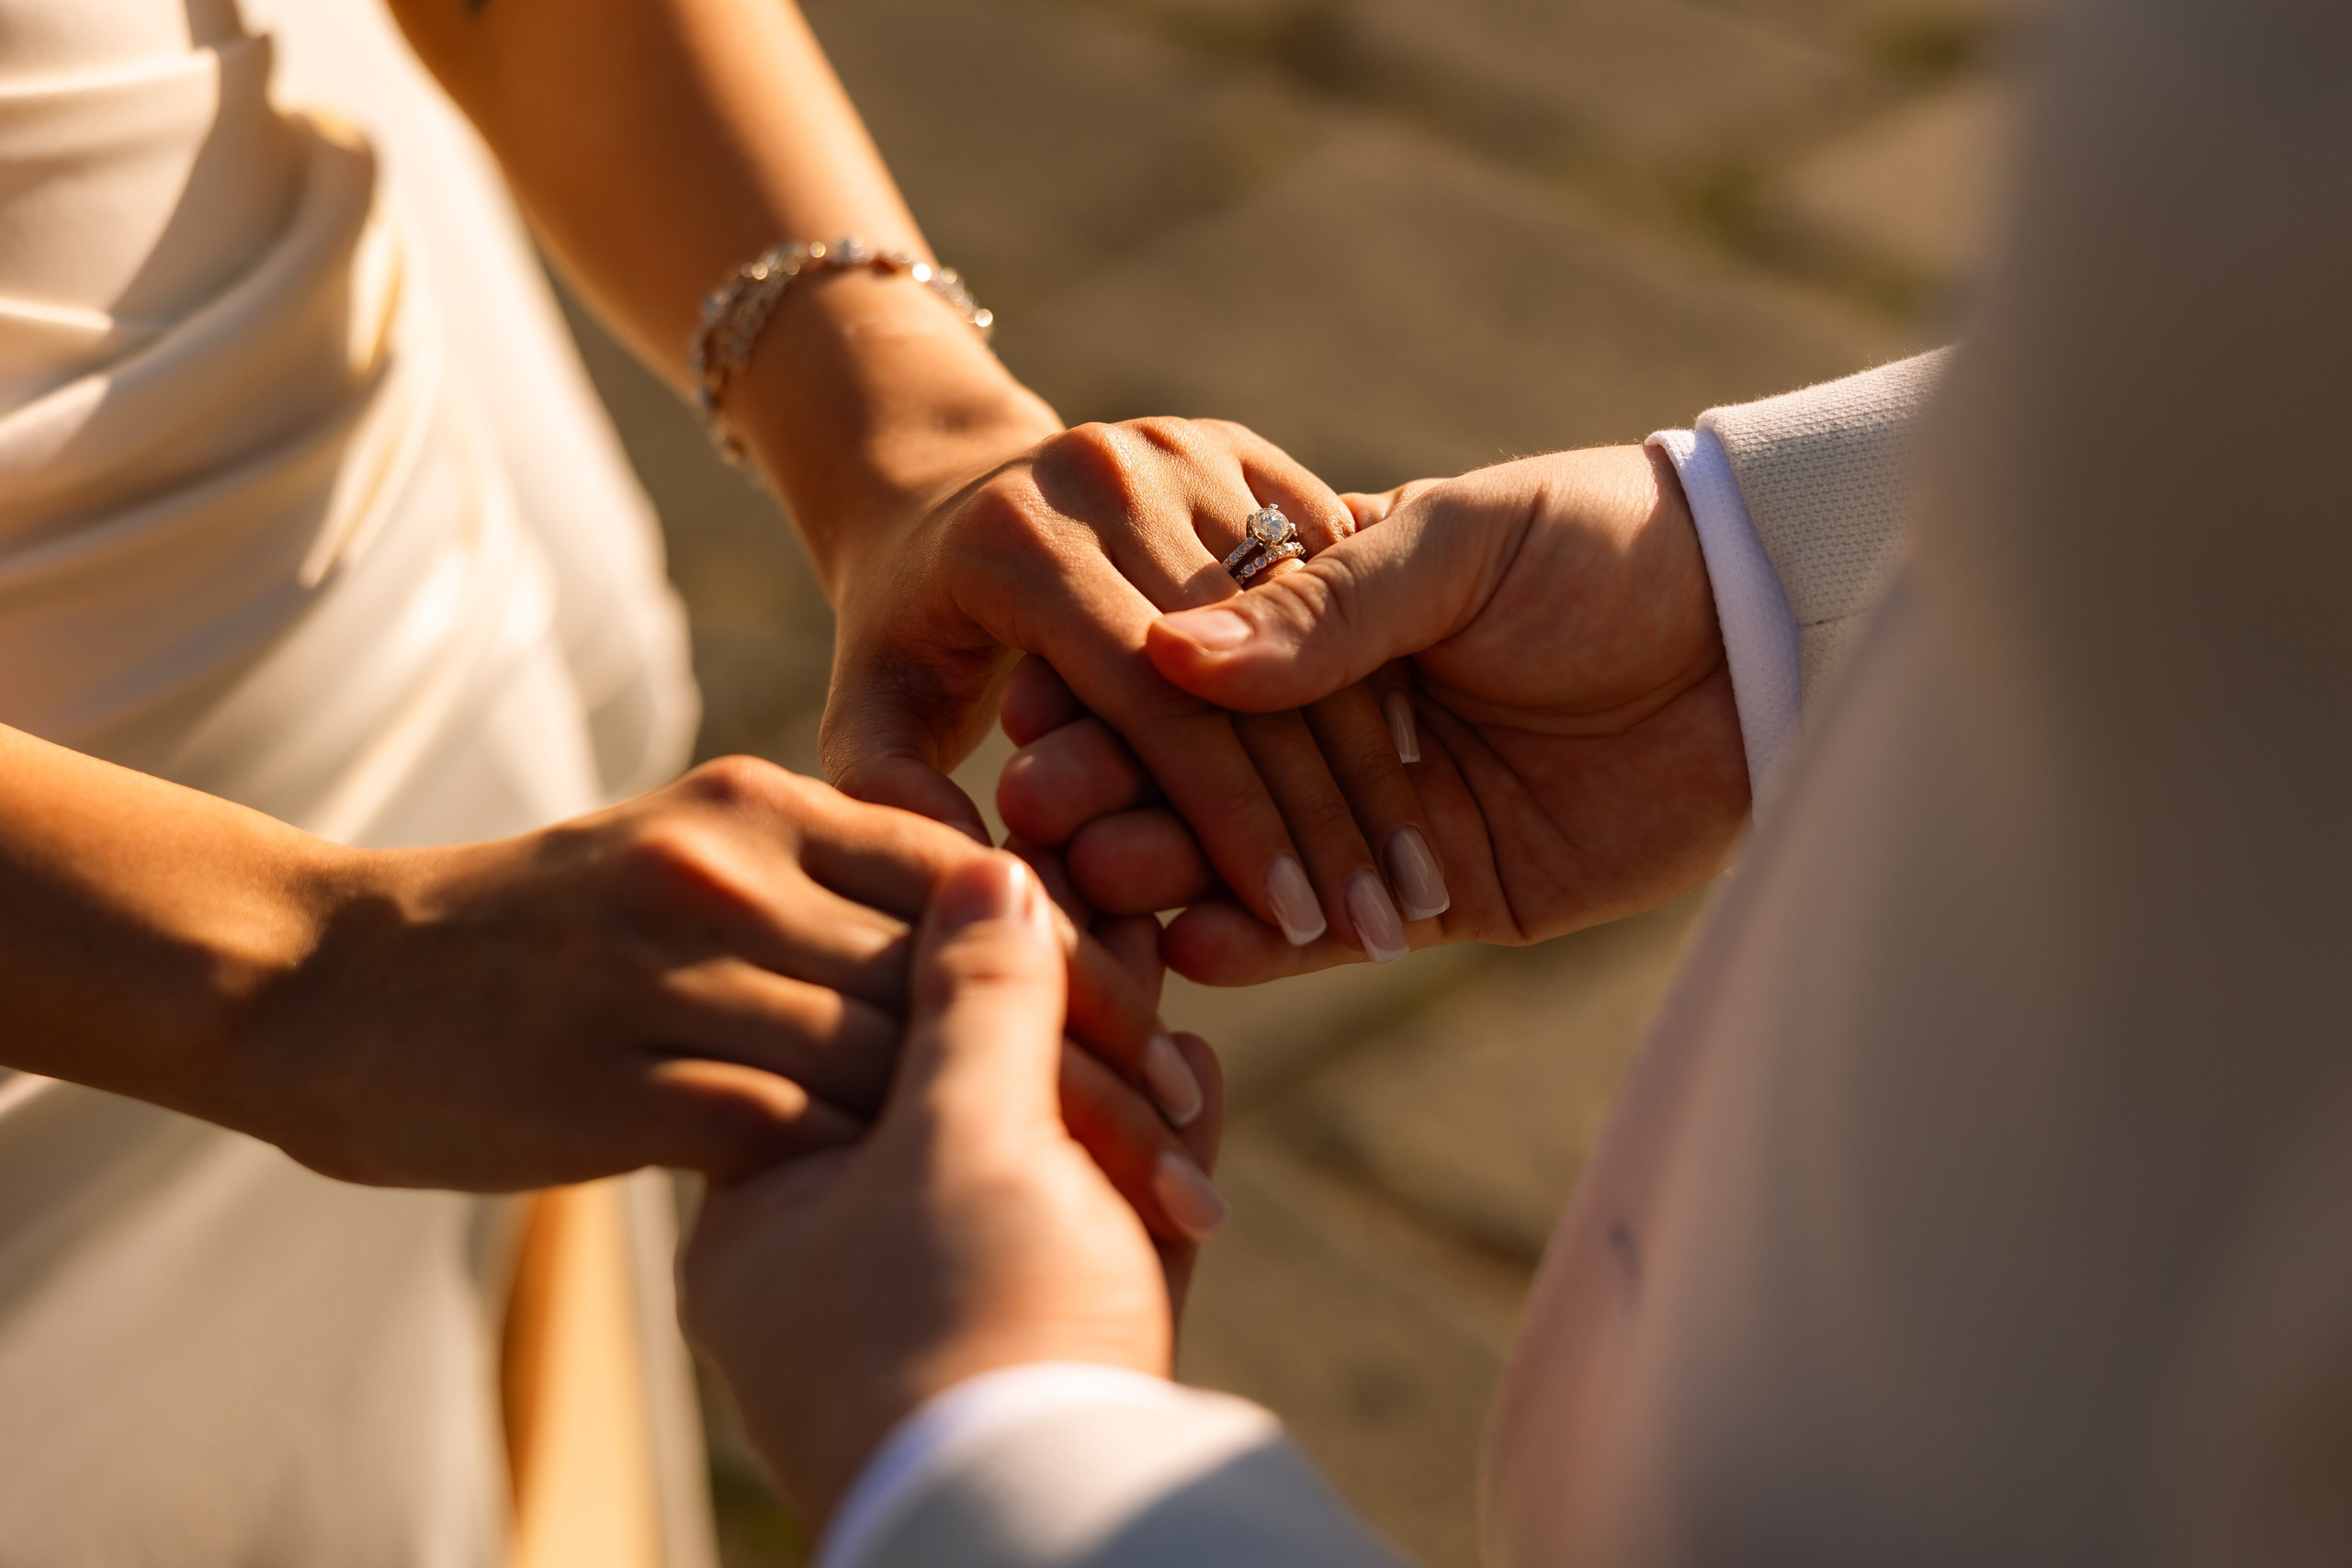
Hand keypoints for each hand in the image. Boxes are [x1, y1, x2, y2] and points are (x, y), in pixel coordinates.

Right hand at [211, 757, 1184, 1191]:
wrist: (331, 984)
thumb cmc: (532, 937)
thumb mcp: (687, 859)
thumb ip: (821, 879)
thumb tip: (979, 917)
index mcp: (765, 801)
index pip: (975, 876)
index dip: (1090, 965)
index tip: (1173, 1050)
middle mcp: (734, 866)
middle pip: (964, 971)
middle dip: (1092, 1066)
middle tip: (1185, 1151)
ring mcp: (677, 968)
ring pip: (900, 1057)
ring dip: (1019, 1148)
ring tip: (1111, 1218)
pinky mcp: (624, 1076)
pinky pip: (798, 1131)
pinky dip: (889, 1189)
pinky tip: (955, 1244)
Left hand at [682, 855, 1225, 1526]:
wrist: (1057, 1537)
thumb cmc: (969, 1338)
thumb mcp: (962, 1140)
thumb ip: (975, 1000)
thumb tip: (986, 869)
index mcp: (768, 1220)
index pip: (843, 1043)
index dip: (933, 953)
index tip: (1001, 877)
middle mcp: (849, 1270)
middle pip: (953, 1096)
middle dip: (1047, 1012)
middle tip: (1102, 921)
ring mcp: (955, 1318)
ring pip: (1042, 1159)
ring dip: (1114, 1077)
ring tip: (1157, 984)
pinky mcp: (1056, 1356)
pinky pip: (1104, 1226)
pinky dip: (1152, 1153)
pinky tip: (1192, 1076)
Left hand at [818, 416, 1435, 962]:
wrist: (932, 478)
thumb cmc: (902, 630)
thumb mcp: (870, 716)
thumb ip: (899, 805)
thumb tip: (991, 887)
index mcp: (1022, 545)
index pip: (1163, 704)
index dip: (1238, 824)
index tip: (1305, 929)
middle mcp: (1111, 476)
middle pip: (1252, 667)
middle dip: (1328, 813)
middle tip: (1388, 927)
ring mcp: (1184, 447)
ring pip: (1316, 625)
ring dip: (1378, 758)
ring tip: (1422, 884)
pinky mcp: (1238, 443)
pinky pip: (1333, 576)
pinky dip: (1377, 679)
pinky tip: (1419, 788)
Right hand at [1030, 445, 1751, 981]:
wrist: (1765, 632)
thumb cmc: (1611, 549)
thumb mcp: (1462, 547)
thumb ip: (1323, 607)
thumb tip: (1168, 651)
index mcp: (1330, 617)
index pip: (1192, 663)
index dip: (1110, 690)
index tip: (1023, 713)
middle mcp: (1342, 719)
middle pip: (1202, 769)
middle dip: (1116, 790)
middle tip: (1035, 816)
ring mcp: (1386, 814)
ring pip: (1252, 857)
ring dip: (1168, 871)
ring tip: (1094, 883)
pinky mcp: (1442, 897)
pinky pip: (1332, 933)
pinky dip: (1261, 946)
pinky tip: (1190, 944)